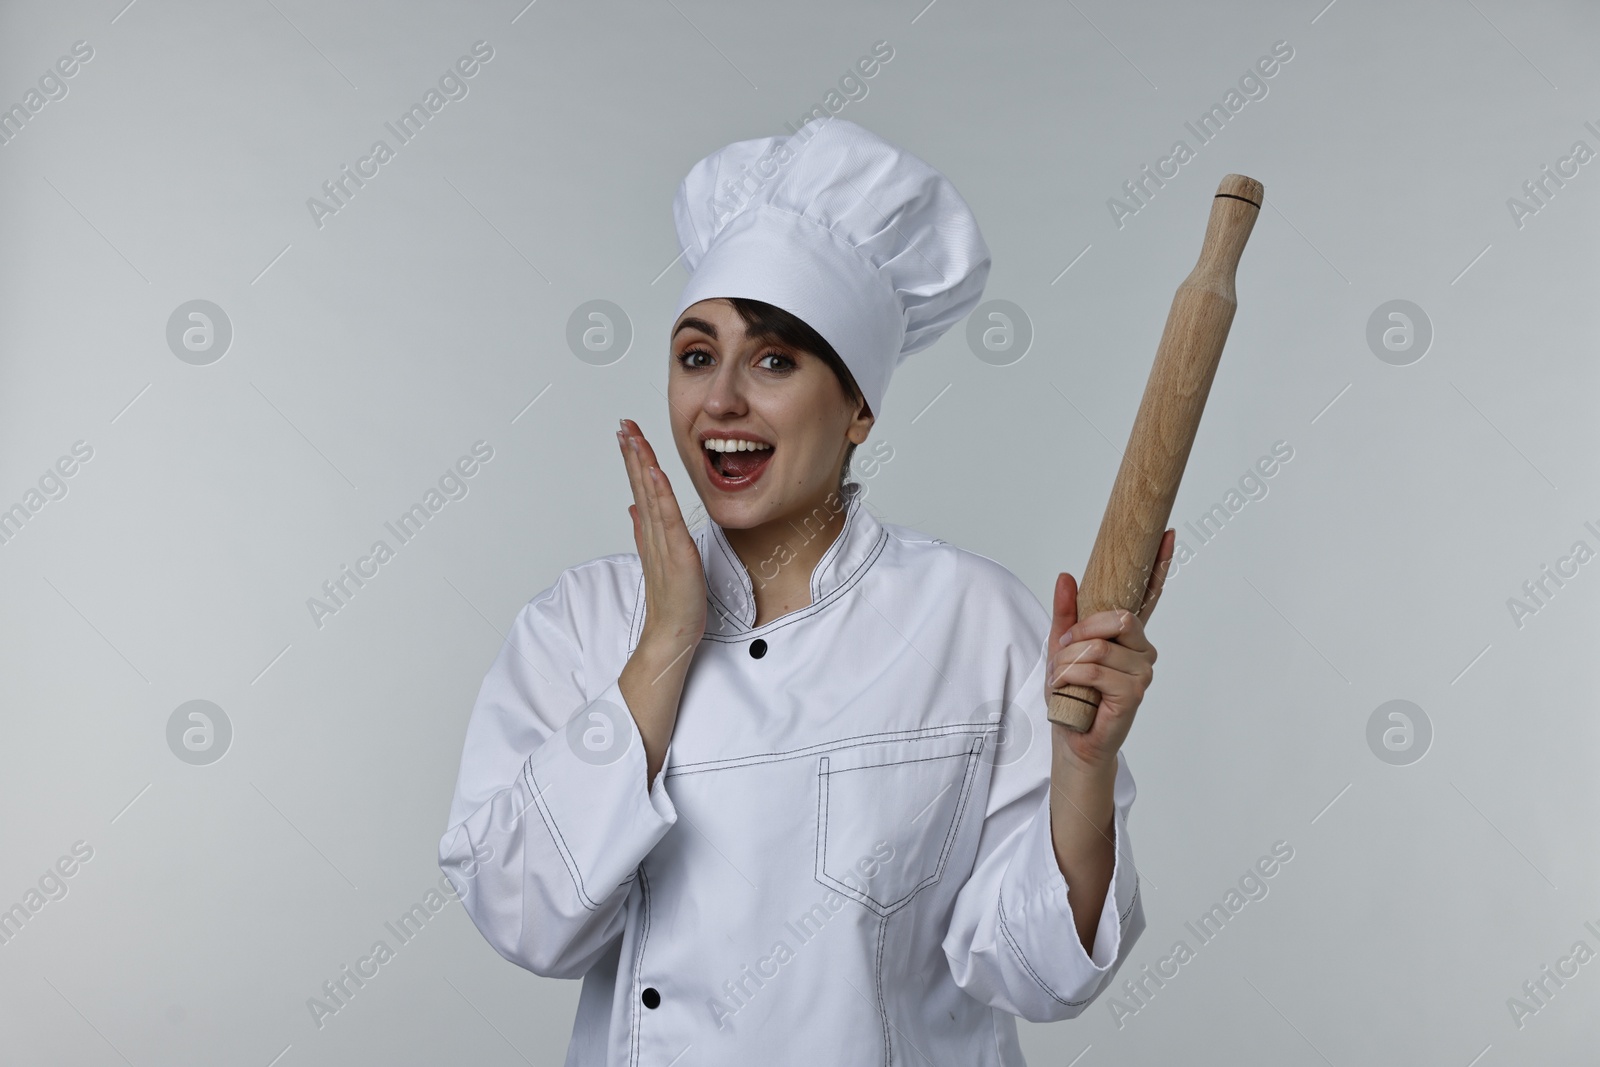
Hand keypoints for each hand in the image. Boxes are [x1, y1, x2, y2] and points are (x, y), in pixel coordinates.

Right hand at [618, 419, 706, 650]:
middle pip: (641, 484)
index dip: (634, 459)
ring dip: (641, 464)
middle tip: (623, 424)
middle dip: (632, 452)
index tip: (627, 433)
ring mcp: (664, 542)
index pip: (641, 487)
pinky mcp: (677, 553)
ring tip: (632, 437)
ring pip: (651, 494)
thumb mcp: (659, 558)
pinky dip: (660, 494)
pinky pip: (667, 518)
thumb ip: (644, 530)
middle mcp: (654, 532)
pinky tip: (654, 473)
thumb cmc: (672, 601)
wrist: (671, 634)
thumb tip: (634, 507)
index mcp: (652, 531)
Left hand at [1047, 528, 1173, 770]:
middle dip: (1081, 631)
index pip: (1148, 594)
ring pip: (1099, 647)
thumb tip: (1067, 576)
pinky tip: (1068, 690)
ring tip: (1062, 679)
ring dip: (1068, 662)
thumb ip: (1066, 613)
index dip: (1159, 563)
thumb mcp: (1060, 646)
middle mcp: (1142, 650)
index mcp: (1128, 635)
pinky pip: (1095, 669)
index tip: (1165, 533)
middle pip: (1118, 618)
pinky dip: (1071, 677)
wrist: (1070, 736)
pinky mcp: (1133, 693)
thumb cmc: (1071, 693)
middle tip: (1062, 649)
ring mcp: (1142, 672)